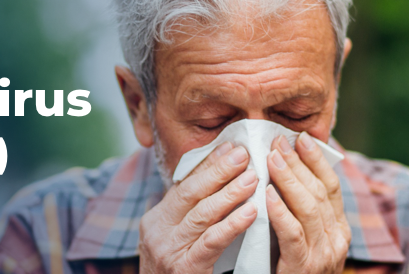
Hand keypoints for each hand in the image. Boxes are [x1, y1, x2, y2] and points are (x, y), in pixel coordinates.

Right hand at [139, 142, 258, 272]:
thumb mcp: (176, 241)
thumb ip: (191, 215)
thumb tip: (218, 182)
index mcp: (155, 221)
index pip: (184, 184)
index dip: (209, 164)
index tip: (232, 147)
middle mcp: (156, 232)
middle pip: (191, 193)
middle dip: (219, 170)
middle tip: (245, 154)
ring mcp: (167, 251)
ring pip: (202, 214)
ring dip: (230, 193)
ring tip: (253, 177)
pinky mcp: (183, 269)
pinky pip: (211, 242)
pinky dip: (232, 225)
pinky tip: (251, 212)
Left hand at [266, 132, 350, 273]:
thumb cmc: (288, 269)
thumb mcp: (300, 237)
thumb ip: (298, 210)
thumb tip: (285, 169)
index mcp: (340, 229)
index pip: (331, 186)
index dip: (316, 160)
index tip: (300, 137)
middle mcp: (338, 240)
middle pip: (320, 192)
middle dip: (298, 163)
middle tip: (278, 140)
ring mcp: (324, 256)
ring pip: (309, 208)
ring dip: (289, 180)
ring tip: (271, 158)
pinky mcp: (304, 269)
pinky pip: (293, 235)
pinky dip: (280, 212)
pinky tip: (267, 194)